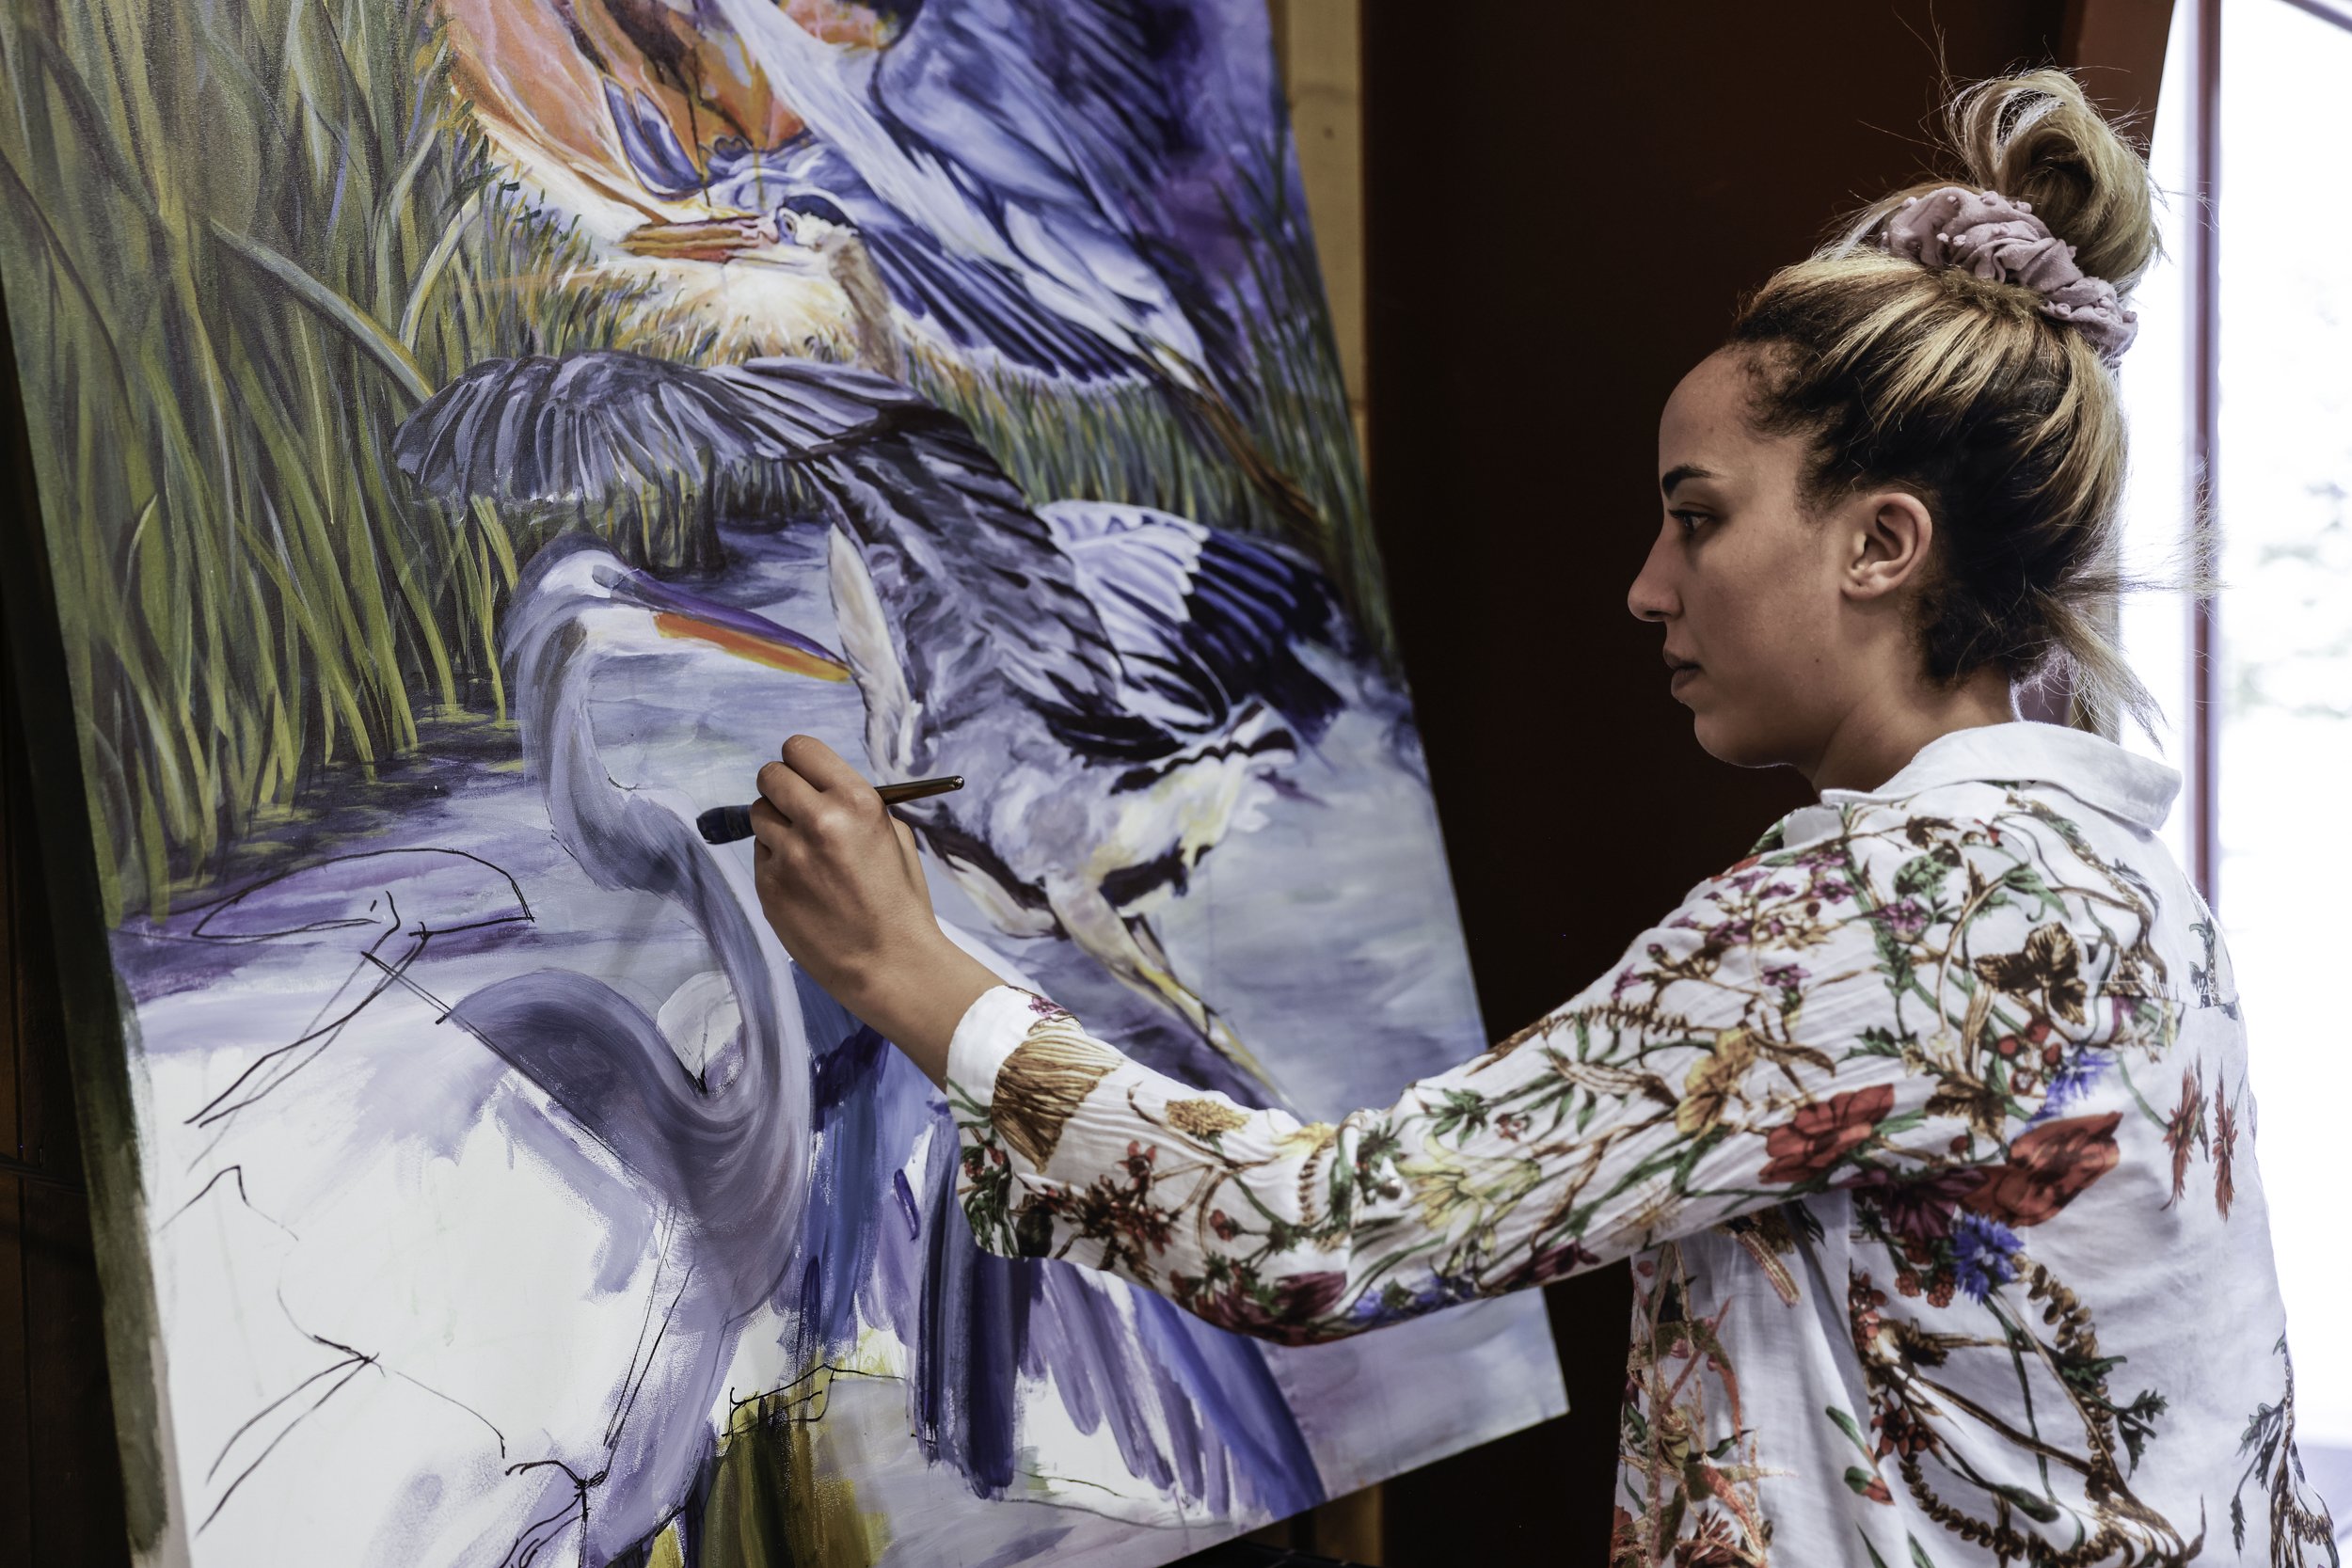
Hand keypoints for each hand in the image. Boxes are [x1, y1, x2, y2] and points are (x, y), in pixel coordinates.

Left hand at [748, 735, 1001, 1081]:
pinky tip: (804, 886)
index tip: (803, 774)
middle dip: (781, 788)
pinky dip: (776, 863)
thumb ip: (856, 807)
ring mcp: (788, 856)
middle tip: (795, 808)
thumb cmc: (900, 902)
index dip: (799, 761)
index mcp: (857, 801)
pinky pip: (760, 856)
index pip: (799, 748)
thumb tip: (822, 789)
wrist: (890, 963)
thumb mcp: (894, 837)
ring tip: (804, 853)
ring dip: (776, 826)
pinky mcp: (769, 886)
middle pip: (769, 776)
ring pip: (758, 815)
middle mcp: (818, 821)